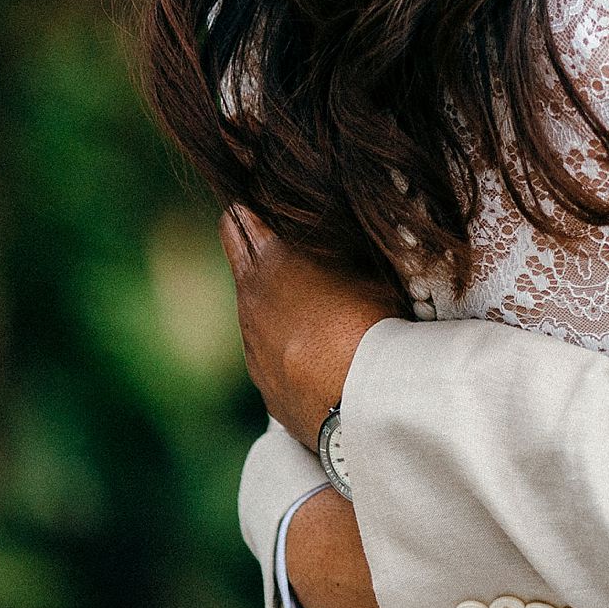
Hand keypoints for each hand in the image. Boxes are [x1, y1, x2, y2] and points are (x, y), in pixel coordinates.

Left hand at [219, 206, 394, 441]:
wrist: (360, 409)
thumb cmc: (372, 329)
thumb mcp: (367, 275)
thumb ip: (340, 256)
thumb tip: (333, 244)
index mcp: (274, 264)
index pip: (246, 222)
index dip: (248, 208)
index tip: (246, 197)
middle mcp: (252, 303)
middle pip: (236, 255)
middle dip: (240, 235)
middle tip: (239, 217)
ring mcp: (253, 347)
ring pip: (250, 308)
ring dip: (264, 293)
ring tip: (284, 284)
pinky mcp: (263, 383)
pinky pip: (264, 350)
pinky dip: (276, 339)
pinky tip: (300, 342)